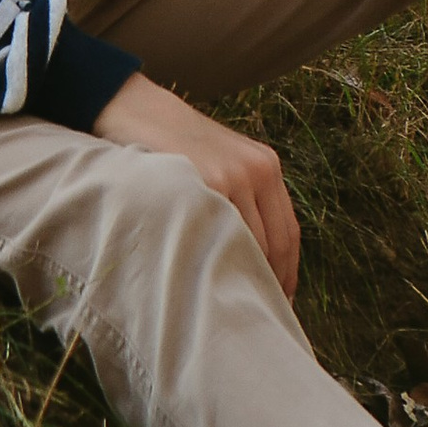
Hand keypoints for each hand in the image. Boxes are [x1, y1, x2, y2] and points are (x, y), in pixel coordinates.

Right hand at [92, 71, 300, 298]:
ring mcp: (235, 176)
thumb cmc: (175, 146)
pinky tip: (210, 282)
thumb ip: (243, 201)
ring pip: (252, 245)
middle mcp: (258, 170)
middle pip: (276, 245)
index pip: (289, 234)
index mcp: (267, 166)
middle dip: (269, 284)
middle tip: (255, 316)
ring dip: (244, 278)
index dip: (287, 275)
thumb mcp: (222, 165)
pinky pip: (223, 235)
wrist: (138, 109)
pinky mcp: (209, 182)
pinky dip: (220, 262)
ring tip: (231, 308)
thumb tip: (255, 263)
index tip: (279, 303)